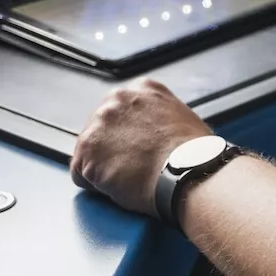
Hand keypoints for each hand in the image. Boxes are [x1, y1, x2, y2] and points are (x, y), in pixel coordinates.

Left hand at [70, 78, 211, 216]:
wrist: (187, 172)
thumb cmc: (193, 155)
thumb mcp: (181, 118)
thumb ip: (159, 118)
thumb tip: (155, 135)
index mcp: (142, 89)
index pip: (121, 114)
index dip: (128, 138)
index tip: (136, 151)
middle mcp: (117, 99)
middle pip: (101, 130)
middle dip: (112, 150)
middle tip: (133, 169)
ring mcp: (99, 122)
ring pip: (90, 153)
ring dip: (104, 168)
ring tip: (130, 179)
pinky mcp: (87, 149)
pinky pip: (81, 175)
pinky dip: (97, 186)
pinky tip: (120, 187)